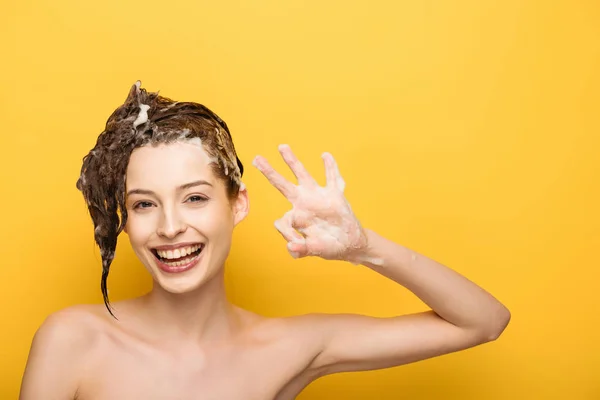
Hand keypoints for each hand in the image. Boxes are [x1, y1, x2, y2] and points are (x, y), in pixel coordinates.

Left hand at [253, 144, 367, 262]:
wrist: (348, 244)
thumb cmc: (327, 246)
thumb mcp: (314, 250)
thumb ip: (302, 249)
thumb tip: (290, 246)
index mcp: (296, 217)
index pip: (283, 220)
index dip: (286, 231)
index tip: (294, 241)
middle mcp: (303, 203)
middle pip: (283, 185)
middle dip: (270, 173)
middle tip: (257, 159)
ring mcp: (318, 197)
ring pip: (303, 174)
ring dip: (292, 161)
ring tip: (282, 147)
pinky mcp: (335, 195)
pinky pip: (333, 178)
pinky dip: (330, 167)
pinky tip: (325, 156)